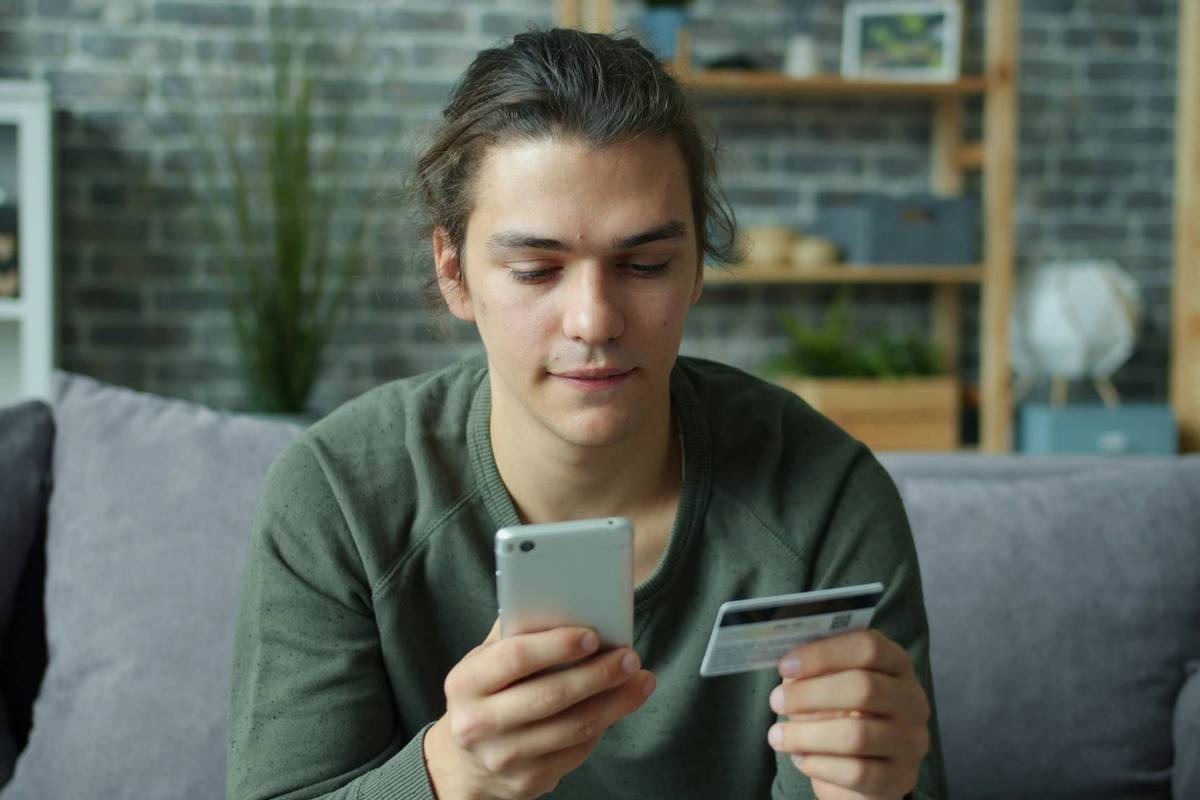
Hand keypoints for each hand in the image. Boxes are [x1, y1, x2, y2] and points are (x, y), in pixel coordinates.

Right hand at [423, 619, 655, 799]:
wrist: (466, 763)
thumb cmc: (485, 695)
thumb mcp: (485, 663)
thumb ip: (515, 633)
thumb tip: (566, 602)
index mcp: (465, 682)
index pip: (515, 657)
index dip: (557, 645)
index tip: (592, 635)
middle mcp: (478, 723)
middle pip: (551, 695)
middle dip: (598, 674)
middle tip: (630, 658)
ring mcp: (503, 756)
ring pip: (573, 727)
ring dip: (615, 702)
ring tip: (640, 681)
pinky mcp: (528, 781)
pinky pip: (577, 751)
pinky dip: (603, 725)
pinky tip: (618, 705)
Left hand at [766, 629, 929, 799]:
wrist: (862, 769)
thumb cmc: (840, 714)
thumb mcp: (829, 684)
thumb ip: (814, 670)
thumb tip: (787, 664)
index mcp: (896, 663)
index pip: (868, 647)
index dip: (823, 654)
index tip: (786, 665)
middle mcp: (912, 699)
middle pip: (864, 688)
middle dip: (810, 694)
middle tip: (776, 701)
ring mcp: (911, 740)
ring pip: (857, 735)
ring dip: (807, 734)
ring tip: (777, 736)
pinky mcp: (901, 777)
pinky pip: (857, 772)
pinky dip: (820, 764)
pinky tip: (800, 759)